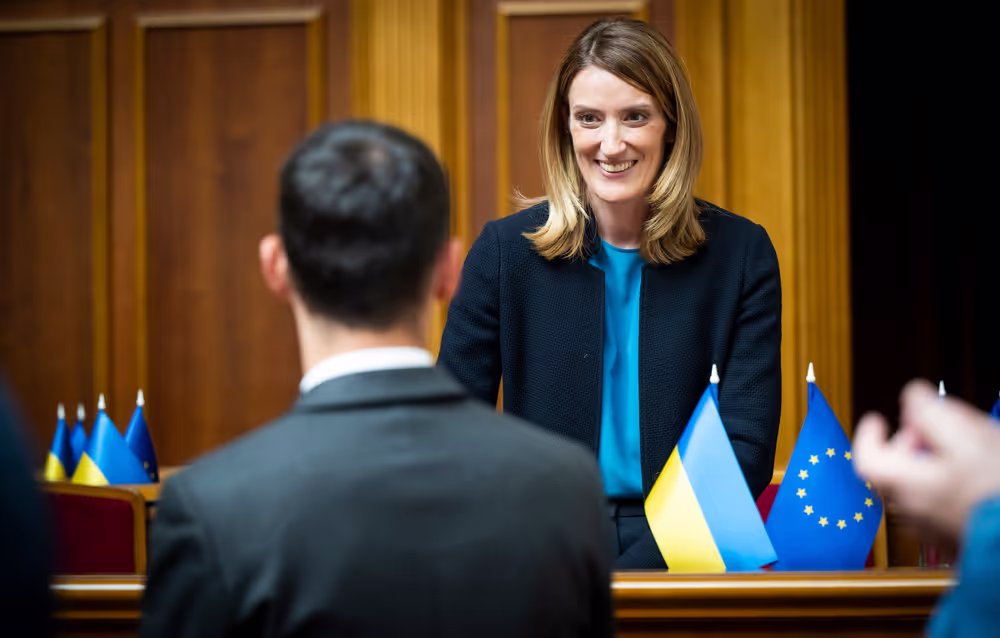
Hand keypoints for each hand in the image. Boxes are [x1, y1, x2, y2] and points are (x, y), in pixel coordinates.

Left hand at [852, 380, 999, 542]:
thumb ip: (932, 413)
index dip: (868, 434)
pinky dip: (942, 486)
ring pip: (915, 489)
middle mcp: (911, 512)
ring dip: (926, 465)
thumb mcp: (968, 438)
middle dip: (906, 444)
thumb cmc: (998, 491)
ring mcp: (931, 530)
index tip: (879, 418)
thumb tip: (913, 397)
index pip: (866, 458)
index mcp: (906, 485)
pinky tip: (970, 477)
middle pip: (891, 471)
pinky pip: (936, 506)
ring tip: (959, 452)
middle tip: (929, 430)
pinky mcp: (953, 540)